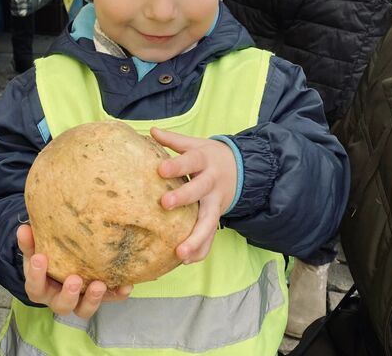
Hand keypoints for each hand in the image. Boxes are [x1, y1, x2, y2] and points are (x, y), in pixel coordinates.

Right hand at [17, 225, 132, 318]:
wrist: (61, 261)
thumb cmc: (47, 257)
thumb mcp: (36, 249)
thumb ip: (30, 241)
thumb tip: (24, 228)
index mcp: (41, 288)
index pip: (35, 286)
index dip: (36, 274)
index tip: (40, 257)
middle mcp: (59, 298)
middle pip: (62, 306)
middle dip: (69, 294)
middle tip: (74, 279)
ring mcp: (80, 300)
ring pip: (84, 309)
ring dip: (93, 299)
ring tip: (99, 285)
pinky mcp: (100, 296)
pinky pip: (110, 299)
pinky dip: (118, 294)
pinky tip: (126, 286)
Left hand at [150, 127, 236, 263]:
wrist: (240, 168)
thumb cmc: (208, 156)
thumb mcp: (195, 144)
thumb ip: (174, 140)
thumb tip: (151, 130)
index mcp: (204, 161)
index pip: (190, 161)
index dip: (176, 165)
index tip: (161, 169)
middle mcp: (211, 182)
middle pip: (199, 190)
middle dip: (184, 197)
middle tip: (165, 205)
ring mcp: (216, 202)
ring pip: (209, 221)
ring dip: (196, 238)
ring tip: (180, 253)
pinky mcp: (217, 217)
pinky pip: (211, 236)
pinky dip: (202, 249)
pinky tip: (187, 261)